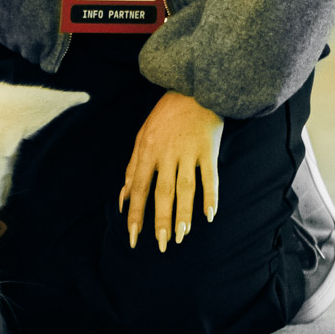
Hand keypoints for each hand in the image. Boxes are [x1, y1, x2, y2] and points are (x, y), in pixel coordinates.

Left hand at [120, 91, 222, 250]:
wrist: (194, 89)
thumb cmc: (165, 116)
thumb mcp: (142, 137)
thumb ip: (133, 168)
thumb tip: (124, 198)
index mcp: (147, 151)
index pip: (140, 188)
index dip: (136, 214)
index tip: (134, 237)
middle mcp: (166, 153)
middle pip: (163, 191)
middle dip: (160, 220)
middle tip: (161, 244)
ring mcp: (189, 152)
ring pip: (185, 188)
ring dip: (184, 213)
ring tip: (182, 235)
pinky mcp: (209, 149)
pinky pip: (210, 176)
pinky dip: (211, 196)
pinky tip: (210, 215)